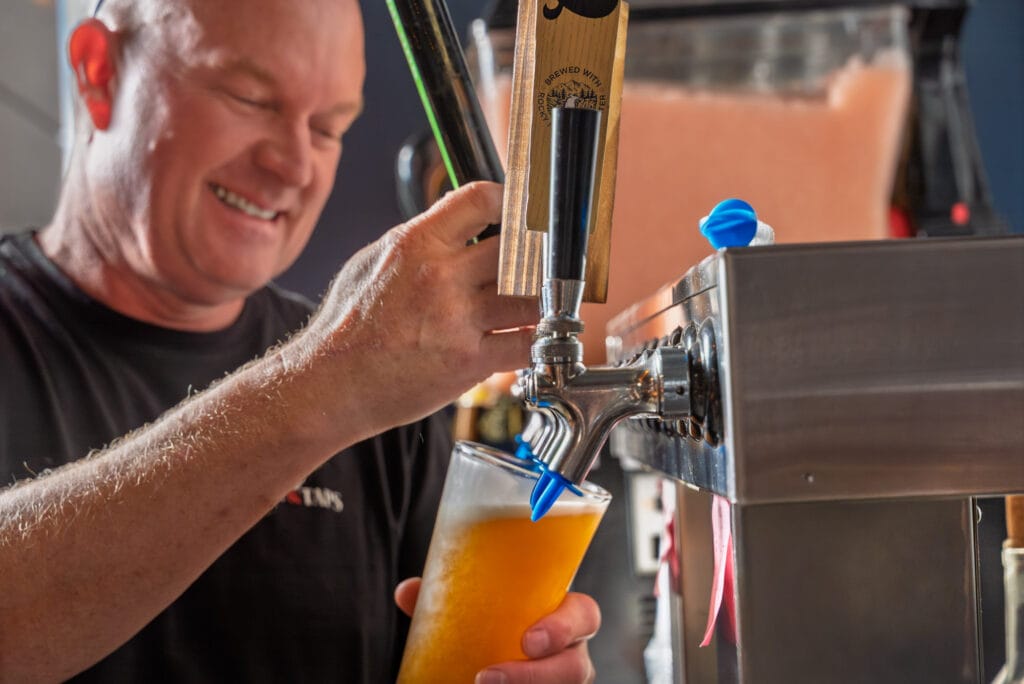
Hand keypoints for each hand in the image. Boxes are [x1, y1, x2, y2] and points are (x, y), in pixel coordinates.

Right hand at [299, 182, 537, 438]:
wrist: (329, 385)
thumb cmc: (346, 326)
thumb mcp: (371, 262)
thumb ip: (418, 241)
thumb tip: (455, 225)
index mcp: (415, 243)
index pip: (482, 199)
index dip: (510, 204)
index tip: (520, 216)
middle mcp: (440, 276)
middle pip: (519, 247)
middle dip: (535, 254)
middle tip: (539, 264)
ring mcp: (457, 320)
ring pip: (532, 296)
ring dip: (542, 300)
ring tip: (537, 303)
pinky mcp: (469, 361)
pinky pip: (527, 344)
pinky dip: (537, 340)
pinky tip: (531, 337)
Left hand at [395, 579, 599, 683]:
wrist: (490, 653)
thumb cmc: (495, 622)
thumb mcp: (477, 605)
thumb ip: (449, 597)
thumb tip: (408, 591)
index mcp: (562, 614)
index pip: (584, 614)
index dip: (565, 627)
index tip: (529, 639)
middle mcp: (570, 652)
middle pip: (575, 667)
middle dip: (538, 676)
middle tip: (488, 677)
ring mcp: (562, 679)